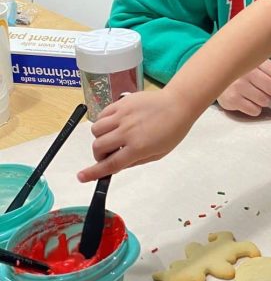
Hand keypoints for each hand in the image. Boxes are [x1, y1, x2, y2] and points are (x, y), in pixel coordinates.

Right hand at [77, 90, 192, 181]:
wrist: (178, 104)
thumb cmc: (173, 131)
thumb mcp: (158, 154)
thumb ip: (134, 161)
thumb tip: (116, 165)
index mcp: (138, 147)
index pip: (110, 164)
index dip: (93, 173)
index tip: (81, 177)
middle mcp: (127, 132)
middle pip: (98, 147)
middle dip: (99, 155)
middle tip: (108, 154)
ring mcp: (123, 115)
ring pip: (96, 130)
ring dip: (100, 138)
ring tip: (112, 137)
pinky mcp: (121, 103)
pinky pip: (102, 115)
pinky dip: (103, 122)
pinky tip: (115, 124)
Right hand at [217, 60, 270, 115]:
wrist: (213, 74)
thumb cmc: (243, 71)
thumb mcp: (262, 67)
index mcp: (256, 60)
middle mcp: (246, 71)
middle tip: (265, 89)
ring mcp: (237, 85)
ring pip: (265, 101)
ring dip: (264, 100)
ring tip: (254, 94)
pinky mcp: (230, 99)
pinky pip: (254, 110)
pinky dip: (254, 108)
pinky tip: (247, 100)